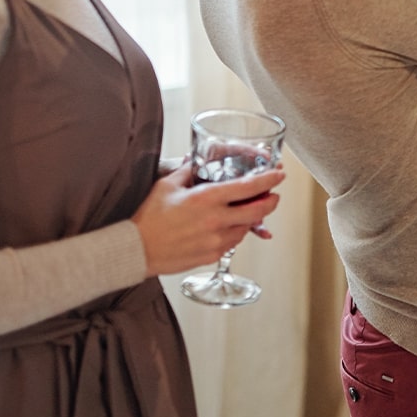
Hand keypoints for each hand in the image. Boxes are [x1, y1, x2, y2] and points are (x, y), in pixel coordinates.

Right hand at [130, 162, 285, 275]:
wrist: (137, 250)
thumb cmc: (150, 217)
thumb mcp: (168, 185)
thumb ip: (189, 170)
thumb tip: (199, 160)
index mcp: (206, 199)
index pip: (248, 188)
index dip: (268, 180)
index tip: (279, 175)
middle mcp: (215, 221)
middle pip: (257, 211)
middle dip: (271, 201)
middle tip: (274, 195)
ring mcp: (215, 241)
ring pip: (247, 228)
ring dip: (253, 217)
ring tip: (250, 208)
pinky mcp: (212, 256)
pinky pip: (233, 243)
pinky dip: (237, 232)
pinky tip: (230, 225)